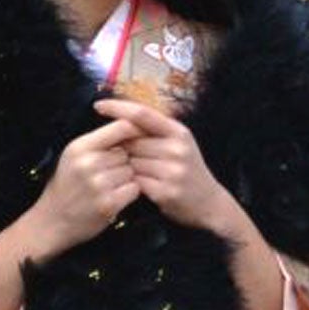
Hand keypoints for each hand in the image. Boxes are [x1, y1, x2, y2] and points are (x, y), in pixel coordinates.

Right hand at [17, 117, 141, 259]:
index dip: (135, 131)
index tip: (140, 136)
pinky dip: (130, 193)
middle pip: (128, 152)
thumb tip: (133, 125)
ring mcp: (99, 184)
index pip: (121, 127)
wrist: (52, 221)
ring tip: (110, 186)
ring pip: (132, 171)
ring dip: (128, 178)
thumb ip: (98, 141)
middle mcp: (88, 163)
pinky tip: (116, 196)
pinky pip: (134, 189)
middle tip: (109, 173)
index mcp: (80, 147)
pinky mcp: (108, 203)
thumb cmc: (66, 185)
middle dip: (125, 161)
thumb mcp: (73, 156)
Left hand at [97, 96, 234, 232]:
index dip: (118, 108)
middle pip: (132, 141)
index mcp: (179, 132)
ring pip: (131, 162)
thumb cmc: (187, 169)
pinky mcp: (166, 191)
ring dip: (127, 167)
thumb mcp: (179, 143)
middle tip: (130, 157)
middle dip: (124, 148)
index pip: (142, 113)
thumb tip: (119, 117)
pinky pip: (135, 182)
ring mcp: (172, 171)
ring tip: (140, 173)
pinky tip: (143, 185)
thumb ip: (154, 130)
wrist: (209, 203)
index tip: (98, 105)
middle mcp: (177, 149)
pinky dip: (133, 183)